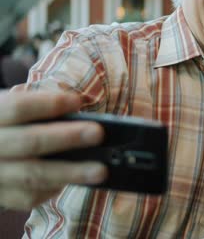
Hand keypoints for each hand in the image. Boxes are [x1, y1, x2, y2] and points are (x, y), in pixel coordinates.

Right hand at [0, 91, 106, 209]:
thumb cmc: (7, 125)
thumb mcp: (10, 109)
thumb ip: (37, 107)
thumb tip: (76, 110)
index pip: (18, 108)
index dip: (48, 104)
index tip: (77, 102)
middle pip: (29, 142)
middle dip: (67, 138)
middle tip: (97, 133)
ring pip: (33, 175)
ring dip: (70, 173)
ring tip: (100, 170)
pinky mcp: (0, 196)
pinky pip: (29, 196)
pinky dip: (54, 188)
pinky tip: (72, 180)